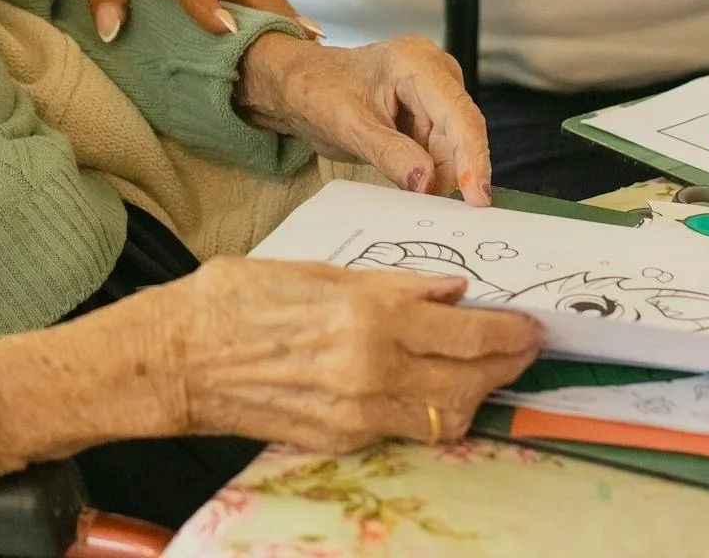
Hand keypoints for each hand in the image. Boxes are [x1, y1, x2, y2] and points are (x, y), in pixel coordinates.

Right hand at [151, 257, 538, 451]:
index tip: (530, 326)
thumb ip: (392, 285)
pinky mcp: (342, 438)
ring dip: (476, 393)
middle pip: (470, 378)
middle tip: (525, 348)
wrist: (178, 358)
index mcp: (368, 314)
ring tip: (487, 371)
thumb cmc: (237, 298)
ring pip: (447, 415)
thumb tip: (449, 292)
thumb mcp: (318, 270)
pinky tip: (435, 387)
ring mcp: (358, 411)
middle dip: (506, 364)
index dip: (509, 332)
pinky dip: (433, 409)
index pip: (468, 333)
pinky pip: (407, 429)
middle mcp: (372, 368)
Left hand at [237, 32, 492, 205]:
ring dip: (440, 177)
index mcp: (416, 62)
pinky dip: (430, 173)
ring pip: (453, 148)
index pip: (458, 114)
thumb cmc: (317, 92)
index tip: (476, 198)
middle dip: (454, 174)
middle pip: (460, 134)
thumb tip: (428, 184)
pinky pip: (441, 151)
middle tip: (441, 216)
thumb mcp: (347, 126)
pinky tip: (415, 187)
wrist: (299, 84)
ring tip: (413, 197)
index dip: (471, 158)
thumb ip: (389, 153)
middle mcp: (436, 73)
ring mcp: (436, 94)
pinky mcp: (430, 114)